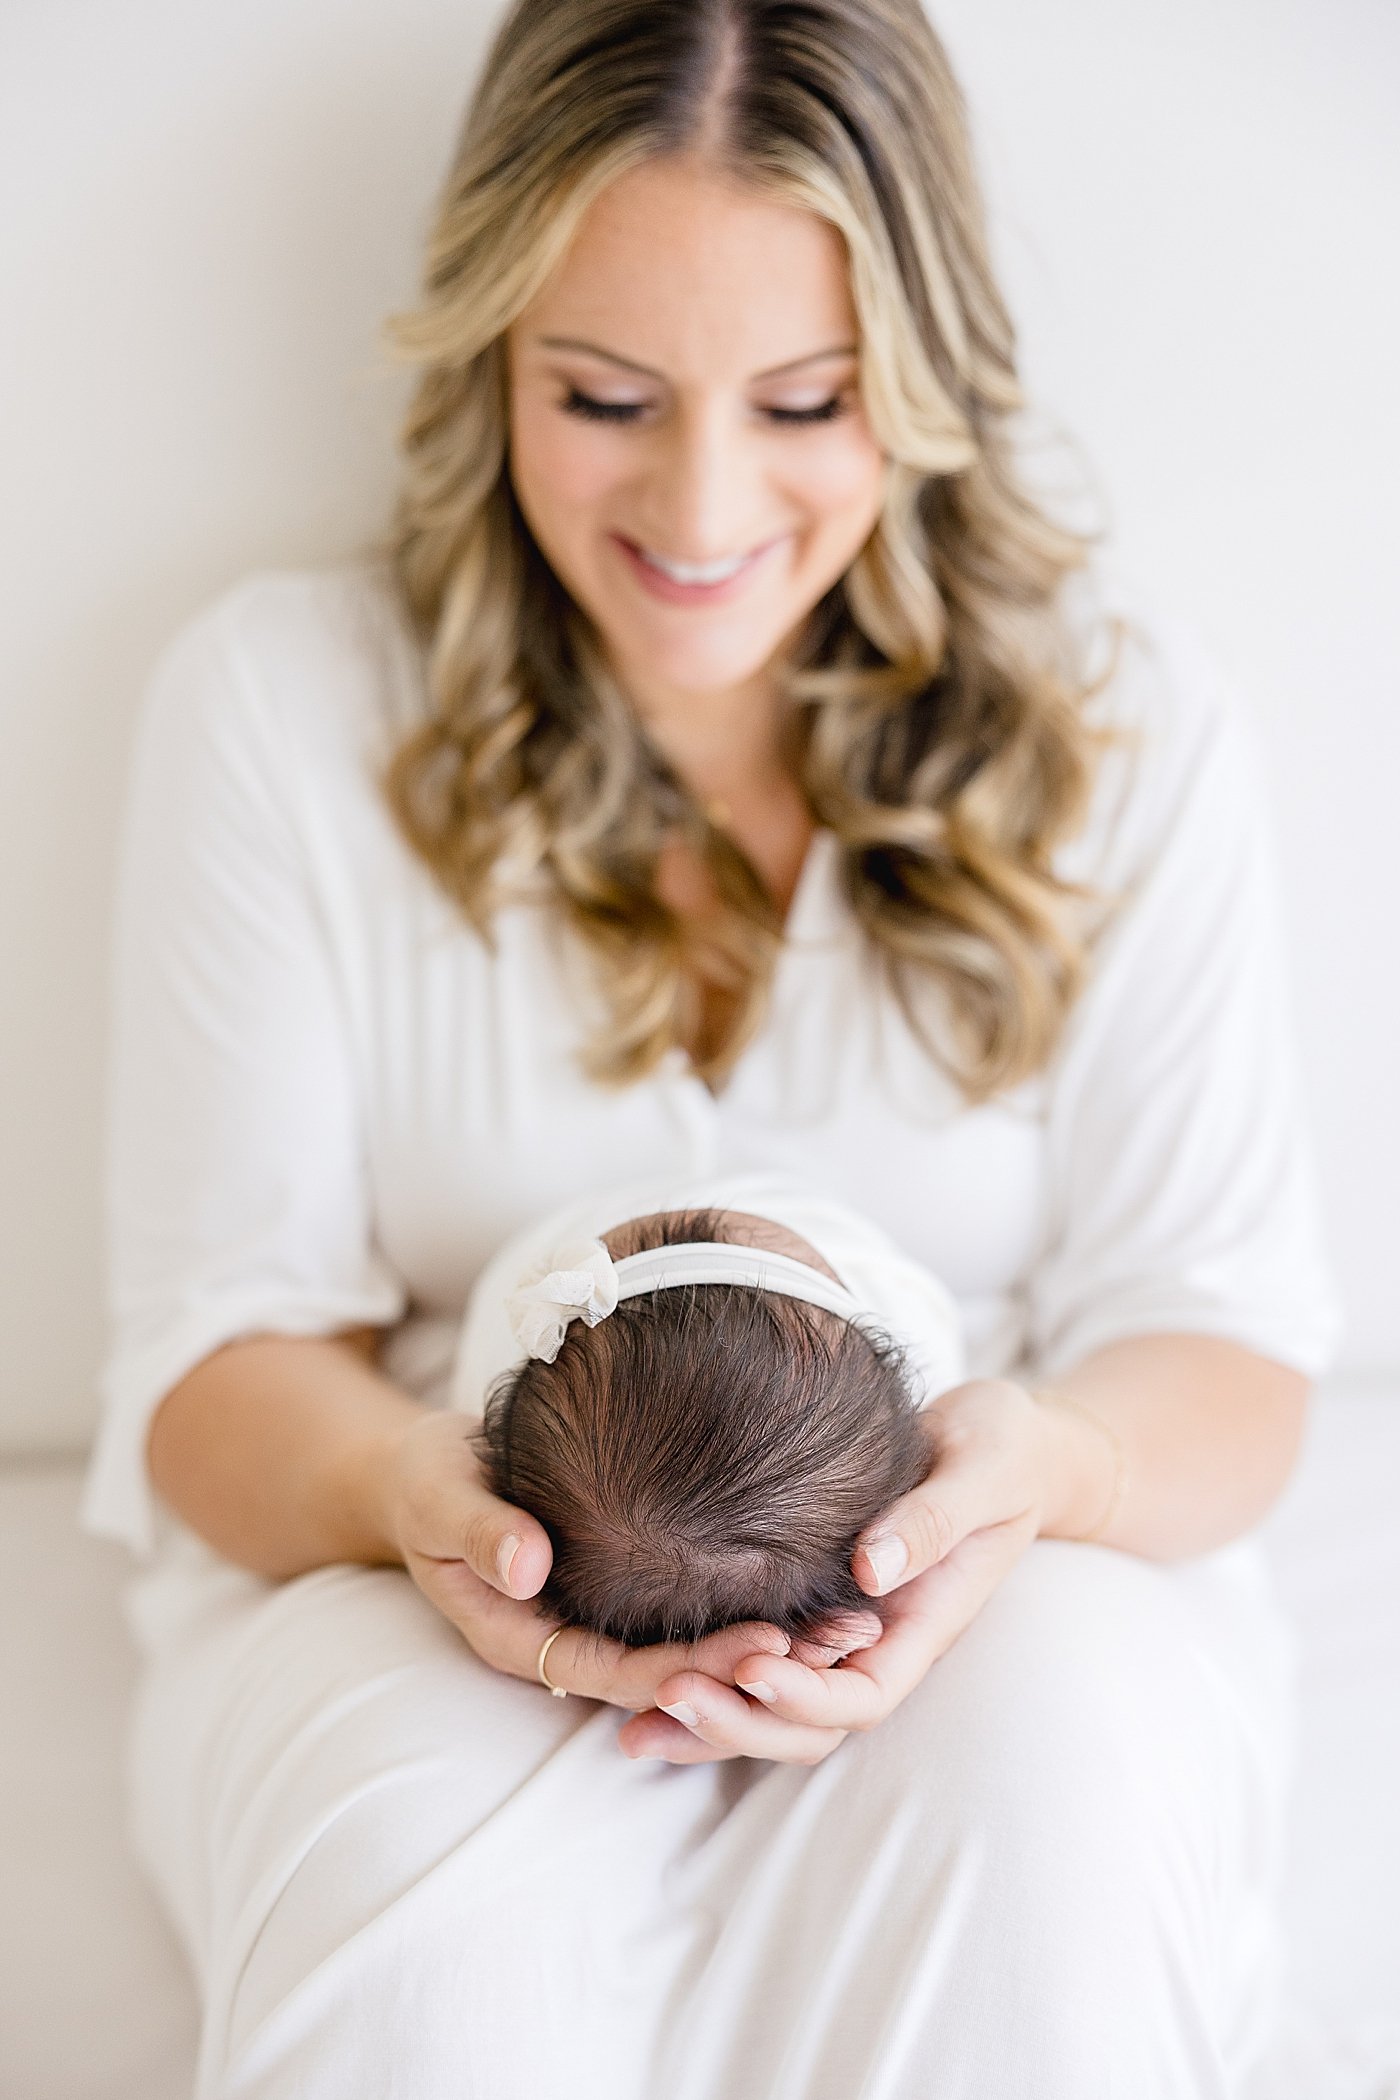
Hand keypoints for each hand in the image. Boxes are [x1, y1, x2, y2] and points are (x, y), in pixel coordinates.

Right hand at [380, 1410, 883, 1718]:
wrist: (428, 1467)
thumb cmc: (428, 1479)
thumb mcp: (437, 1496)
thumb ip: (478, 1530)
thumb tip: (529, 1564)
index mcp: (524, 1636)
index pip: (621, 1673)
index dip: (693, 1669)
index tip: (764, 1649)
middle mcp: (573, 1640)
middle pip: (675, 1672)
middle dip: (756, 1667)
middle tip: (839, 1643)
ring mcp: (604, 1619)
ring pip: (695, 1650)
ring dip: (774, 1646)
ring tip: (857, 1627)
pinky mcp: (628, 1589)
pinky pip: (694, 1609)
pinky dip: (753, 1603)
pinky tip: (819, 1583)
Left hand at [618, 1379, 1066, 1764]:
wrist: (1000, 1436)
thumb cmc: (1002, 1448)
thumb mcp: (985, 1471)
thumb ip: (934, 1519)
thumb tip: (871, 1570)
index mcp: (923, 1623)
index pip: (863, 1695)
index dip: (806, 1697)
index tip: (751, 1668)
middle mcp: (877, 1640)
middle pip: (807, 1724)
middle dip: (739, 1723)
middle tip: (668, 1695)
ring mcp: (841, 1626)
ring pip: (772, 1705)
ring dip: (709, 1718)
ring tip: (633, 1721)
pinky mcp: (809, 1599)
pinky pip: (756, 1655)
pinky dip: (706, 1675)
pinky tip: (641, 1679)